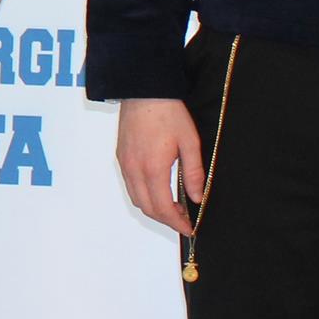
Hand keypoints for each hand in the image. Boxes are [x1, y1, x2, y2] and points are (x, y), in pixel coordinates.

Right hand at [116, 97, 205, 236]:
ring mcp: (125, 164)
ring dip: (154, 209)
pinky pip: (130, 186)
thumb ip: (193, 173)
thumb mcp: (190, 142)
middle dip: (166, 219)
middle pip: (147, 208)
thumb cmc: (167, 113)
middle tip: (184, 219)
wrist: (143, 91)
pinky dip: (144, 195)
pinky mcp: (121, 157)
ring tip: (173, 206)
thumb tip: (197, 197)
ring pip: (136, 199)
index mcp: (153, 168)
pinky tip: (158, 189)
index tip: (189, 227)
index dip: (177, 222)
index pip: (163, 208)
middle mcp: (134, 170)